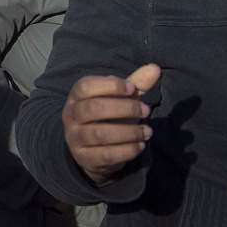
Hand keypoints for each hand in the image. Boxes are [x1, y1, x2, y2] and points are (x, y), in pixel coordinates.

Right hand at [62, 63, 159, 185]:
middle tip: (146, 111)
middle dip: (124, 109)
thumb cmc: (108, 117)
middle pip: (92, 108)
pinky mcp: (84, 158)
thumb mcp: (119, 99)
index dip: (110, 86)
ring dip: (129, 132)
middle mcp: (71, 115)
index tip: (133, 89)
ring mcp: (74, 138)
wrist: (90, 150)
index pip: (86, 86)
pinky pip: (105, 155)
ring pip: (99, 134)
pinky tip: (140, 145)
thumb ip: (135, 84)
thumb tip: (155, 68)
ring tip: (147, 131)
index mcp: (76, 96)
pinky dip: (127, 150)